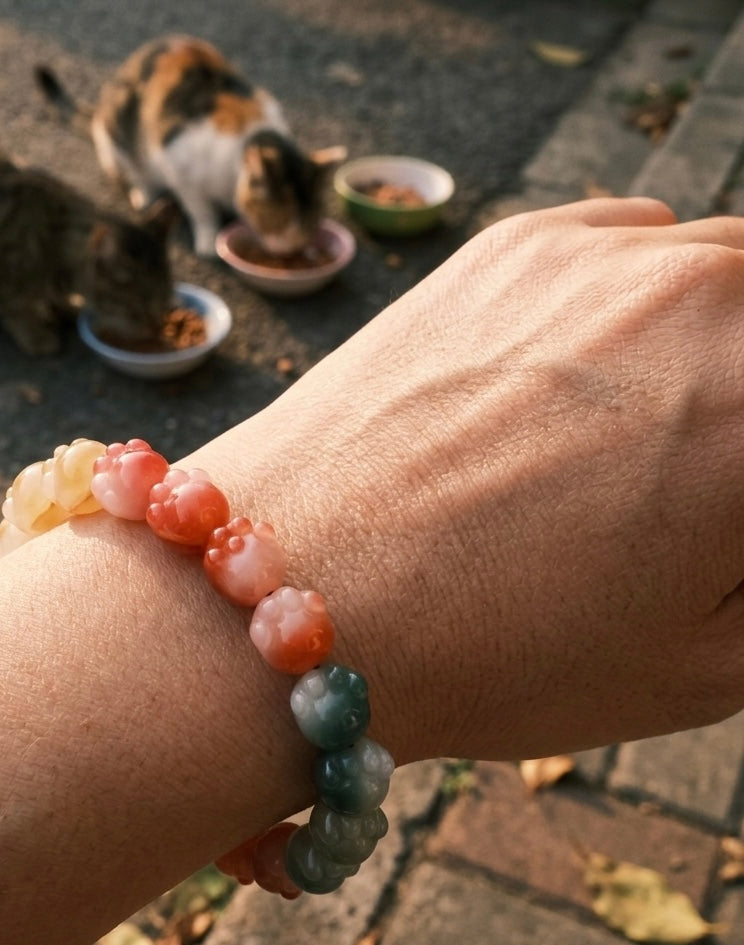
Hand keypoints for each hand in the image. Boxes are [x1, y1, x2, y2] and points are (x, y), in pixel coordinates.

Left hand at [194, 198, 743, 760]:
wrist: (287, 590)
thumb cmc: (486, 653)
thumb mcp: (702, 665)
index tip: (720, 523)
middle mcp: (705, 301)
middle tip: (704, 475)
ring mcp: (598, 256)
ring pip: (730, 264)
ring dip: (728, 334)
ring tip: (670, 419)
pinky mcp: (507, 244)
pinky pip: (635, 237)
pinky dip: (651, 288)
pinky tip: (604, 359)